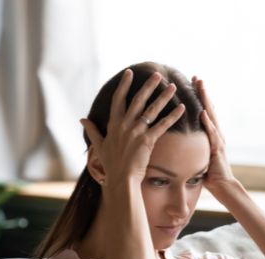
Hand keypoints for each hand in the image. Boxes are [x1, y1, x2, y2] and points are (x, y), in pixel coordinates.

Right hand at [81, 70, 184, 186]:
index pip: (119, 99)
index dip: (124, 85)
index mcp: (114, 124)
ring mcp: (137, 132)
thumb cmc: (110, 164)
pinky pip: (162, 125)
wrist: (121, 179)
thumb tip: (82, 119)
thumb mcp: (98, 146)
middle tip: (157, 74)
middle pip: (138, 100)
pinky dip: (172, 116)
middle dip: (149, 86)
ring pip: (152, 110)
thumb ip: (92, 130)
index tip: (130, 72)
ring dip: (163, 97)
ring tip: (173, 87)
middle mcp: (125, 125)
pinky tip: (182, 108)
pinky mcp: (148, 141)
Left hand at [192, 76, 237, 193]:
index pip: (204, 112)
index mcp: (210, 134)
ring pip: (212, 116)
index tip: (191, 83)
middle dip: (203, 93)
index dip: (198, 98)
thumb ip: (191, 146)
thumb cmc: (209, 174)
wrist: (223, 187)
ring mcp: (218, 140)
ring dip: (206, 101)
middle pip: (209, 109)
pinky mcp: (217, 149)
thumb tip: (178, 142)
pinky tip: (203, 113)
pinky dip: (208, 123)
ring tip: (201, 87)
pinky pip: (212, 134)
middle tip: (196, 77)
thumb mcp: (197, 156)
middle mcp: (216, 134)